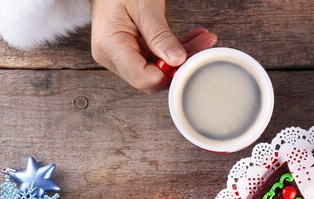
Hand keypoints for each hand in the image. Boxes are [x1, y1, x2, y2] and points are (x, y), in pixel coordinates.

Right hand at [90, 0, 216, 93]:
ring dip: (183, 57)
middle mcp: (113, 57)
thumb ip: (160, 35)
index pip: (142, 78)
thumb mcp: (143, 6)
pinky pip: (157, 60)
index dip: (168, 75)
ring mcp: (122, 57)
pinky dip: (175, 51)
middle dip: (180, 66)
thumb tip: (177, 60)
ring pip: (159, 70)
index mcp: (110, 46)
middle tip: (202, 48)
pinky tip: (192, 40)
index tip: (188, 61)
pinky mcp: (132, 53)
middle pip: (152, 77)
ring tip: (202, 40)